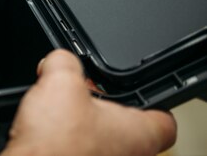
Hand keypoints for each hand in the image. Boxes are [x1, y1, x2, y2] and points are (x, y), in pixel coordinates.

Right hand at [0, 50, 175, 155]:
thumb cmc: (56, 145)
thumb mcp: (60, 81)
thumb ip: (65, 61)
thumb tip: (59, 59)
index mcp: (138, 134)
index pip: (164, 120)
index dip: (150, 99)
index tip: (133, 88)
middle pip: (125, 126)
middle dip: (101, 106)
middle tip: (82, 93)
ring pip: (98, 139)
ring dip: (79, 124)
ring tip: (56, 110)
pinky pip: (76, 150)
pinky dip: (62, 139)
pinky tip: (42, 129)